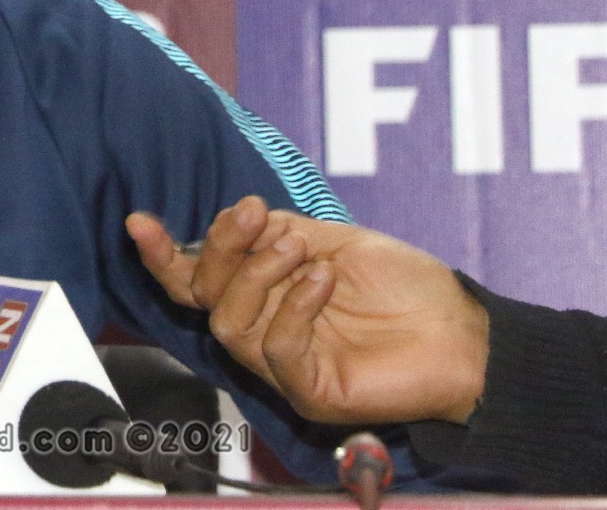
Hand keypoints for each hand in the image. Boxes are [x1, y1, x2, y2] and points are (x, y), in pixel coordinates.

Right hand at [125, 196, 488, 425]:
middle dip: (221, 250)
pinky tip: (323, 280)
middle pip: (204, 297)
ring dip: (257, 275)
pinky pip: (276, 350)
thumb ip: (275, 233)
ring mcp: (285, 366)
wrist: (467, 333)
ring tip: (298, 249)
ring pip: (230, 323)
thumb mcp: (330, 241)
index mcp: (264, 296)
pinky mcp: (310, 391)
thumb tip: (230, 220)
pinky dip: (293, 306)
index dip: (163, 255)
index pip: (196, 282)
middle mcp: (265, 331)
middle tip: (253, 215)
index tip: (139, 221)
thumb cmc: (407, 289)